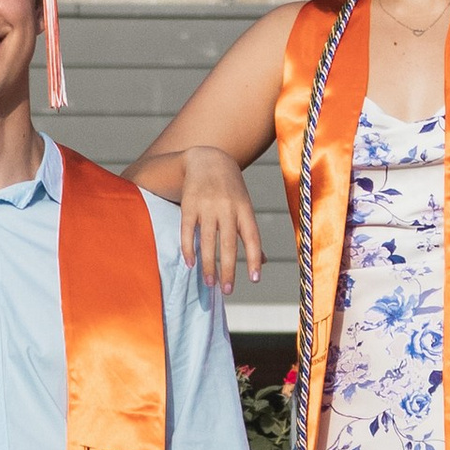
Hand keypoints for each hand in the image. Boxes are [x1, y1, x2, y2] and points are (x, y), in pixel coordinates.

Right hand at [176, 146, 265, 291]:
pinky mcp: (189, 204)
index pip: (252, 237)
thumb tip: (263, 263)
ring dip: (208, 264)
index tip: (255, 279)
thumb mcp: (245, 206)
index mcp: (244, 209)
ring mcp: (207, 206)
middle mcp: (227, 208)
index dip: (254, 258)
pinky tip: (190, 263)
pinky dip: (188, 248)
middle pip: (229, 243)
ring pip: (208, 240)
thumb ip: (250, 233)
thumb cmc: (231, 189)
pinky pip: (187, 230)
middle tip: (228, 290)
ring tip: (209, 283)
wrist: (208, 159)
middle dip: (228, 269)